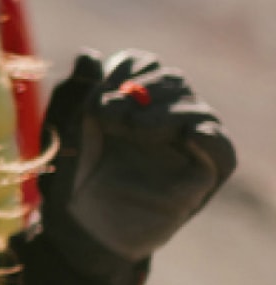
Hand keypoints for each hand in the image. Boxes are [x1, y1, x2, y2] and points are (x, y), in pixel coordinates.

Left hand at [36, 50, 235, 270]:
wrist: (76, 230)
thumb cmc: (67, 180)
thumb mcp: (63, 131)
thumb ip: (75, 91)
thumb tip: (90, 55)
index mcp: (129, 102)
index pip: (144, 65)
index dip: (126, 70)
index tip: (99, 93)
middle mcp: (161, 118)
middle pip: (173, 80)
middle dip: (144, 89)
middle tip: (109, 114)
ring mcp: (184, 146)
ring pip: (196, 109)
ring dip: (165, 111)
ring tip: (133, 129)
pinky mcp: (202, 176)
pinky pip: (221, 149)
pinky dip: (209, 137)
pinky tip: (188, 136)